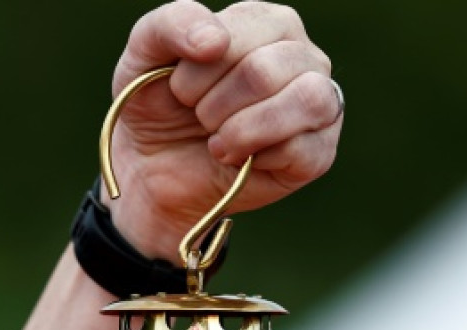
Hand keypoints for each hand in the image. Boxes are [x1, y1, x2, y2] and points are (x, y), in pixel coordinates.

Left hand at [106, 1, 340, 261]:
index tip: (180, 90)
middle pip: (265, 71)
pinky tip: (240, 160)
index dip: (197, 71)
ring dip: (242, 129)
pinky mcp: (318, 153)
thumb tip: (214, 42)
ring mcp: (319, 103)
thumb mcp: (146, 53)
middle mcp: (301, 56)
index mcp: (267, 22)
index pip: (239, 34)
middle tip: (199, 119)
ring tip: (217, 142)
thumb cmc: (160, 103)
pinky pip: (302, 150)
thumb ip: (172, 24)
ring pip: (307, 99)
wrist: (156, 170)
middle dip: (213, 105)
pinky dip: (257, 159)